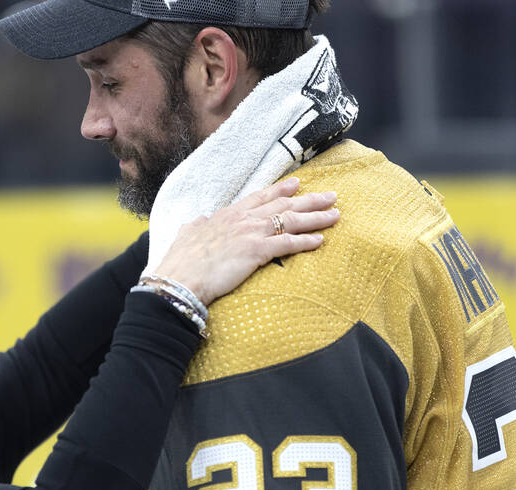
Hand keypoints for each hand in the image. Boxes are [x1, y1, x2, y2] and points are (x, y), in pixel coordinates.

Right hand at [150, 177, 338, 305]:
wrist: (179, 278)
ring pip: (290, 220)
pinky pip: (288, 243)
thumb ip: (198, 225)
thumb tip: (200, 221)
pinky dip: (306, 241)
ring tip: (335, 214)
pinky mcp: (256, 251)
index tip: (296, 184)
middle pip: (282, 205)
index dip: (280, 190)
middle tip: (330, 195)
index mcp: (227, 214)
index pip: (259, 198)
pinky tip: (320, 240)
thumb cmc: (180, 262)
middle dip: (309, 200)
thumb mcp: (188, 234)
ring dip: (315, 217)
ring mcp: (251, 233)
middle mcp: (242, 219)